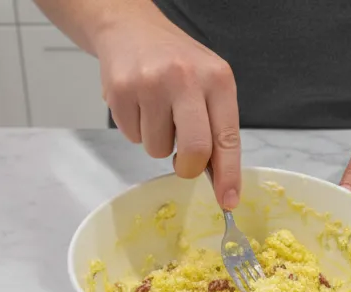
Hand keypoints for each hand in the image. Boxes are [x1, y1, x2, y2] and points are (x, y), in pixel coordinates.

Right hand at [95, 8, 240, 206]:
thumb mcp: (206, 83)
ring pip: (157, 150)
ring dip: (156, 141)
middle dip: (187, 167)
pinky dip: (136, 129)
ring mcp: (151, 85)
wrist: (131, 30)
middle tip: (180, 159)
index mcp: (216, 79)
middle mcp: (186, 78)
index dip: (228, 174)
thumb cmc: (174, 63)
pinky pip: (132, 137)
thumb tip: (219, 177)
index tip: (229, 201)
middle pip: (194, 150)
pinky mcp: (121, 92)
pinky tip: (138, 105)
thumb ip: (214, 125)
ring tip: (155, 111)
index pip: (227, 137)